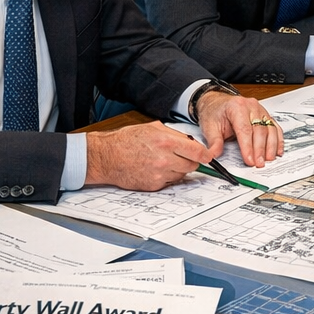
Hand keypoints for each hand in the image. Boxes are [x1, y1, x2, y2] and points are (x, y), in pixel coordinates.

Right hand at [85, 120, 214, 189]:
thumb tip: (192, 143)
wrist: (106, 157)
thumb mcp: (153, 128)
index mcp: (166, 141)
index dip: (205, 155)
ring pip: (182, 174)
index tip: (207, 157)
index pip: (197, 152)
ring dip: (178, 169)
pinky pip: (170, 182)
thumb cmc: (127, 140)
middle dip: (190, 161)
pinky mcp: (153, 185)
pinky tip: (155, 168)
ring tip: (163, 161)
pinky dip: (167, 176)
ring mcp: (159, 174)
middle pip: (192, 165)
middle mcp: (165, 159)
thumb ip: (175, 135)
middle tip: (180, 156)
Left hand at [195, 92, 283, 167]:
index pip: (245, 129)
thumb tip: (214, 155)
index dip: (248, 146)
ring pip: (270, 129)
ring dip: (271, 146)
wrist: (218, 103)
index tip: (249, 159)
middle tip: (259, 162)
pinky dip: (278, 140)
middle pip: (260, 130)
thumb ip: (214, 142)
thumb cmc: (215, 112)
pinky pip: (275, 128)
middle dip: (260, 149)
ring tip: (268, 159)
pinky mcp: (266, 116)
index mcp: (237, 107)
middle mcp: (251, 106)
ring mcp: (261, 110)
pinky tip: (277, 150)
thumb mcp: (209, 127)